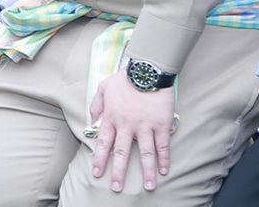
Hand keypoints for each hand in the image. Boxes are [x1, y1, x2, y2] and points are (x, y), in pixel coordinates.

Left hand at [89, 70, 174, 191]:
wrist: (147, 70)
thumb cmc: (124, 79)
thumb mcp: (103, 88)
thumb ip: (97, 104)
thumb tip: (93, 119)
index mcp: (112, 118)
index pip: (103, 143)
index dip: (99, 159)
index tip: (96, 173)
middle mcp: (127, 126)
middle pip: (122, 153)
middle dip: (119, 172)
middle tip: (117, 188)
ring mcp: (145, 126)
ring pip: (145, 154)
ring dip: (146, 172)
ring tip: (147, 187)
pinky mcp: (161, 125)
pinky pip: (163, 145)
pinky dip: (165, 159)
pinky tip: (165, 171)